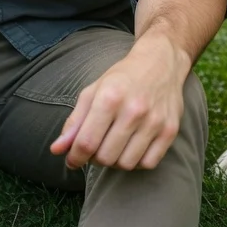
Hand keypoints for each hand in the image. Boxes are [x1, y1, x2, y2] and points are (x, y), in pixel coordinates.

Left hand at [49, 34, 188, 170]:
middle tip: (97, 146)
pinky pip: (148, 164)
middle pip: (105, 157)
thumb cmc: (122, 78)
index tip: (72, 159)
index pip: (86, 143)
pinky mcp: (170, 130)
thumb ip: (74, 122)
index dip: (75, 157)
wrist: (161, 63)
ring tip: (114, 146)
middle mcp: (134, 110)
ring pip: (126, 164)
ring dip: (115, 161)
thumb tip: (56, 150)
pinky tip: (133, 147)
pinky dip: (136, 161)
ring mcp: (155, 121)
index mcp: (109, 97)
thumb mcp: (93, 92)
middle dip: (95, 158)